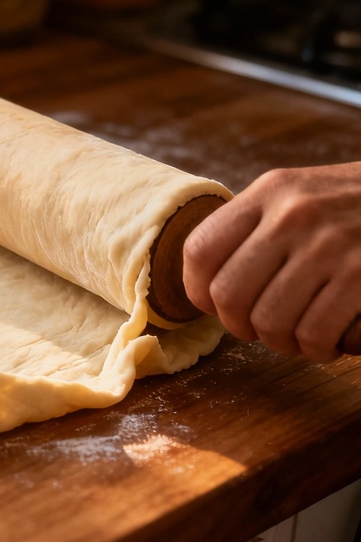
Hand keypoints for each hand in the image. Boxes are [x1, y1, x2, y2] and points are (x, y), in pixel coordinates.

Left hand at [183, 163, 360, 361]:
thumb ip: (255, 227)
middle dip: (239, 325)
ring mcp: (330, 246)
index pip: (200, 250)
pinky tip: (326, 340)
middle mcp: (295, 215)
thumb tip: (207, 284)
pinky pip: (314, 334)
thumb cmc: (356, 206)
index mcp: (271, 192)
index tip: (213, 305)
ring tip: (297, 334)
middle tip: (260, 327)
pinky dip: (316, 348)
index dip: (197, 290)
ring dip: (281, 342)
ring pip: (269, 322)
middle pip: (228, 295)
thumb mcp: (300, 195)